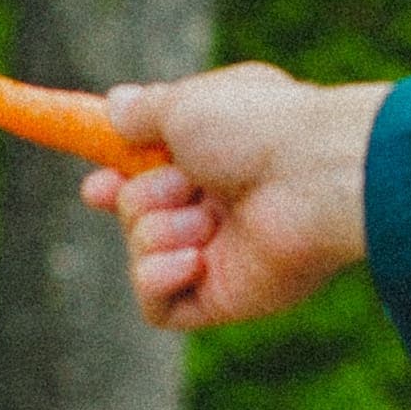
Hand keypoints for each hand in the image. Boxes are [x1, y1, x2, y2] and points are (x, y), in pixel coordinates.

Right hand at [87, 66, 386, 330]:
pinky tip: (195, 258)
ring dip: (160, 229)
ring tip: (207, 218)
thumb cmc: (257, 129)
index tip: (96, 185)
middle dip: (141, 199)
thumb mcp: (186, 103)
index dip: (114, 182)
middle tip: (178, 188)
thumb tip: (116, 106)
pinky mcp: (225, 299)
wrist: (314, 179)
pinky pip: (157, 307)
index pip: (147, 177)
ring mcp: (221, 256)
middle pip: (135, 215)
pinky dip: (157, 279)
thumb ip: (143, 110)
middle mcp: (218, 206)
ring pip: (142, 255)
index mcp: (214, 157)